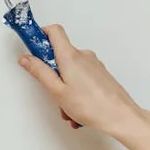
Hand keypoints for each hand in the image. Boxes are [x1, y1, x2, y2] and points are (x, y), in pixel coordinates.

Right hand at [18, 25, 146, 135]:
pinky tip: (77, 108)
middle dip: (51, 72)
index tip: (31, 44)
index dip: (40, 34)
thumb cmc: (93, 106)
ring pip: (70, 69)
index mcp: (70, 56)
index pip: (53, 31)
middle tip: (51, 88)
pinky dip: (76, 90)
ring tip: (67, 107)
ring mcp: (94, 65)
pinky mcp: (100, 75)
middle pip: (59, 53)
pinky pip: (81, 77)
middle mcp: (84, 56)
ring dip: (64, 86)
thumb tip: (26, 59)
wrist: (123, 118)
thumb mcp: (57, 91)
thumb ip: (39, 72)